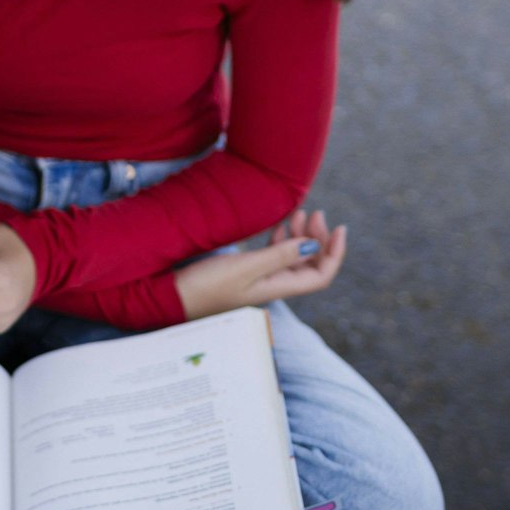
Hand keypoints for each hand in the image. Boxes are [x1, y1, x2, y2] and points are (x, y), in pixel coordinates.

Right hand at [173, 210, 347, 318]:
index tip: (339, 226)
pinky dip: (282, 240)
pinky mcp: (243, 274)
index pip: (321, 275)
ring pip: (291, 259)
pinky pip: (273, 256)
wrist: (170, 297)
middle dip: (318, 239)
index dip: (334, 252)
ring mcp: (258, 280)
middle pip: (309, 265)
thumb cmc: (205, 285)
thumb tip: (313, 247)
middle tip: (316, 212)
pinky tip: (279, 225)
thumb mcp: (245, 268)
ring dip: (300, 237)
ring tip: (300, 213)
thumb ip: (280, 255)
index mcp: (277, 288)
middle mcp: (272, 286)